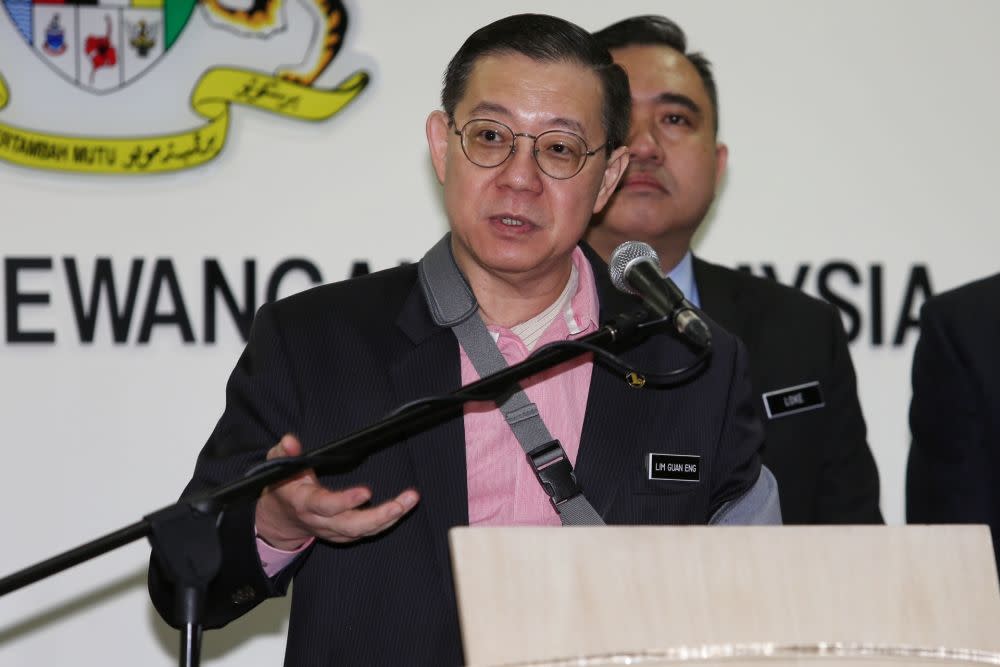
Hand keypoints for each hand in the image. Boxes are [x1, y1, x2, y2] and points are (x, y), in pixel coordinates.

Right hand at [255, 434, 419, 550]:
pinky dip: (386, 523)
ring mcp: (332, 530)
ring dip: (389, 519)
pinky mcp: (342, 534)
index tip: (366, 491)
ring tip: (410, 501)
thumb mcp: (277, 466)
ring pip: (363, 532)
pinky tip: (402, 509)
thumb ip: (284, 452)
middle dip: (378, 516)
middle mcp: (320, 521)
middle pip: (351, 526)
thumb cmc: (283, 486)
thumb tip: (291, 441)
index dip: (345, 501)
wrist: (279, 518)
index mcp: (304, 503)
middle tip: (401, 503)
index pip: (325, 506)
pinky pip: (366, 533)